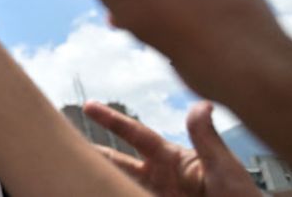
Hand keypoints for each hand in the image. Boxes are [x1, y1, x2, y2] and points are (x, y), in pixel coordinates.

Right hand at [85, 101, 260, 196]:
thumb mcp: (225, 168)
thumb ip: (206, 139)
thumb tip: (201, 104)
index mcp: (172, 159)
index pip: (135, 135)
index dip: (112, 120)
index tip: (89, 106)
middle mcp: (159, 178)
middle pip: (116, 162)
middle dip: (93, 152)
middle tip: (66, 142)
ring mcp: (154, 195)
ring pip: (118, 184)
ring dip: (99, 178)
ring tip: (76, 174)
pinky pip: (125, 196)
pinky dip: (111, 191)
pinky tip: (95, 190)